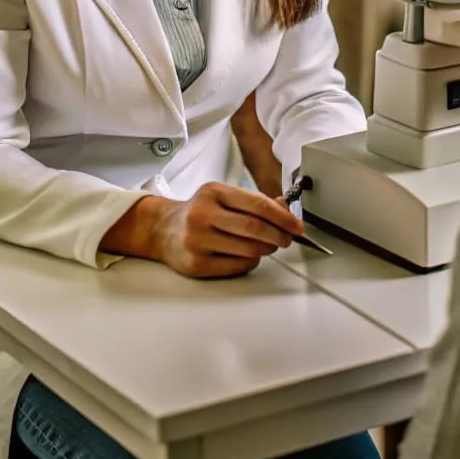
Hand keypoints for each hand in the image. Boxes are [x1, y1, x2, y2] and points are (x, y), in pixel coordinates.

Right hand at [151, 182, 303, 278]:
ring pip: (248, 249)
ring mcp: (197, 240)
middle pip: (254, 228)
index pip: (257, 204)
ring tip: (269, 245)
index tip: (297, 226)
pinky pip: (236, 266)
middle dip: (279, 235)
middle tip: (288, 238)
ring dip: (266, 249)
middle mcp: (202, 214)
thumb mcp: (223, 196)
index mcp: (213, 192)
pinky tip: (249, 255)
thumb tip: (285, 209)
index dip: (283, 217)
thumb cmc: (199, 212)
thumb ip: (254, 201)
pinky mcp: (196, 264)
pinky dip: (251, 261)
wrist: (162, 230)